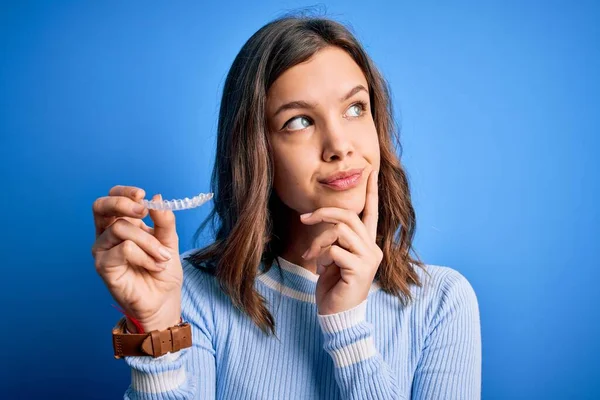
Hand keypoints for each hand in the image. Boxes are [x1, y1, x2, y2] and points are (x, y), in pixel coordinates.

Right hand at [91, 185, 182, 331]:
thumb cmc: (162, 269)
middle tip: (144, 212)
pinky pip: (124, 249)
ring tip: (162, 256)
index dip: (124, 193)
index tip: (142, 195)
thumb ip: (164, 220)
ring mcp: (102, 250)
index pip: (112, 198)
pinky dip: (145, 256)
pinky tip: (154, 266)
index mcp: (121, 223)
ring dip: (148, 241)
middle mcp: (107, 234)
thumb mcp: (169, 240)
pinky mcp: (103, 266)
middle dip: (123, 204)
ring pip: (120, 228)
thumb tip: (157, 197)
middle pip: (101, 206)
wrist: (164, 299)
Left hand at [300, 170, 381, 314]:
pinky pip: (334, 250)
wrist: (336, 314)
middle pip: (348, 216)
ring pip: (340, 231)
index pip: (371, 211)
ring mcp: (369, 259)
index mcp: (367, 243)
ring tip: (311, 256)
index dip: (371, 191)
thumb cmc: (333, 285)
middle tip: (304, 219)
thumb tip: (324, 223)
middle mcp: (372, 248)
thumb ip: (335, 238)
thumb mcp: (332, 256)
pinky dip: (321, 256)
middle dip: (323, 213)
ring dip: (319, 241)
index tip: (371, 170)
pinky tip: (319, 269)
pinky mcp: (360, 270)